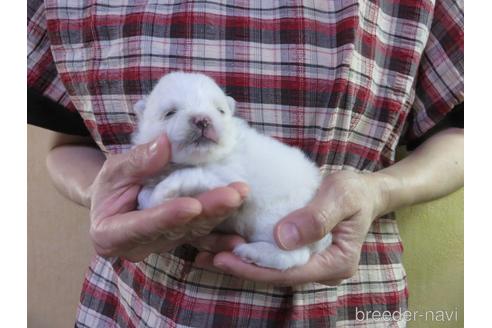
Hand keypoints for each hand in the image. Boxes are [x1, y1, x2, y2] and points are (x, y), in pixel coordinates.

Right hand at [89, 134, 248, 261]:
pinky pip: (202, 239)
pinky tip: (240, 236)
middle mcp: (139, 246)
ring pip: (193, 232)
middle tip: (233, 195)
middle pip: (176, 229)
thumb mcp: (114, 169)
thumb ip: (136, 162)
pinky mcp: (179, 240)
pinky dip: (221, 236)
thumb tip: (164, 144)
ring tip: (241, 196)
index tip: (192, 206)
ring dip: (219, 215)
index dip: (168, 217)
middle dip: (207, 211)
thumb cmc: (110, 186)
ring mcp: (161, 245)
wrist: (114, 203)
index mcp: (111, 234)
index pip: (142, 226)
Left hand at [194, 171, 387, 285]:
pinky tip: (223, 242)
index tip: (225, 258)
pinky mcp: (297, 250)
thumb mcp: (342, 196)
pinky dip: (246, 249)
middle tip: (204, 256)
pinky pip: (270, 254)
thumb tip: (283, 238)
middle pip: (274, 274)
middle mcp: (318, 269)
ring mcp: (308, 261)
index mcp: (334, 263)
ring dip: (238, 260)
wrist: (363, 191)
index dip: (255, 268)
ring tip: (204, 252)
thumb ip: (317, 216)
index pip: (288, 272)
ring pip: (268, 267)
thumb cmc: (356, 192)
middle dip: (239, 267)